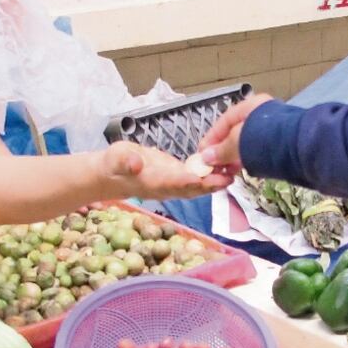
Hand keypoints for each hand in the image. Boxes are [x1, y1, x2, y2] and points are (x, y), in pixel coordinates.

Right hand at [101, 142, 232, 199]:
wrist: (115, 173)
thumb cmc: (114, 164)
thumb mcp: (116, 159)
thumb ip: (126, 161)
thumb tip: (135, 164)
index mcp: (151, 183)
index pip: (170, 183)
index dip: (185, 182)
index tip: (200, 178)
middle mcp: (166, 187)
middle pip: (190, 189)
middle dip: (209, 185)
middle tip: (228, 178)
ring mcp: (174, 184)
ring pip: (197, 186)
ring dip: (215, 181)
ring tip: (234, 173)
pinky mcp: (179, 177)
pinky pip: (197, 178)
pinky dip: (211, 175)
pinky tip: (227, 167)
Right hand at [198, 93, 274, 174]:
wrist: (300, 148)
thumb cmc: (267, 139)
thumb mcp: (237, 143)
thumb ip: (221, 150)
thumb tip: (206, 157)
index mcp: (251, 106)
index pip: (224, 121)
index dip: (211, 138)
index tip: (202, 154)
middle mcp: (262, 114)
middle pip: (235, 133)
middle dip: (222, 150)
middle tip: (213, 165)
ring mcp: (272, 129)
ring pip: (246, 144)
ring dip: (234, 157)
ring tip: (225, 171)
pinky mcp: (279, 144)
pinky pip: (257, 151)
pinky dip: (247, 160)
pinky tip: (240, 170)